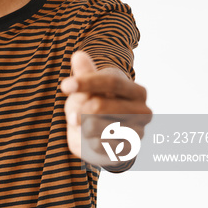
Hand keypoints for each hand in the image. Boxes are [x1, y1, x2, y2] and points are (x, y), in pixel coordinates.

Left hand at [61, 51, 151, 165]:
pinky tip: (92, 138)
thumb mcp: (89, 87)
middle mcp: (143, 111)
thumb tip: (78, 56)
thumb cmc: (96, 104)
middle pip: (99, 105)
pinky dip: (88, 140)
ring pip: (95, 126)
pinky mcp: (128, 152)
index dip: (86, 82)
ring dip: (82, 126)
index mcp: (136, 91)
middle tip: (71, 116)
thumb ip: (85, 72)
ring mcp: (138, 133)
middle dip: (78, 109)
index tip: (64, 86)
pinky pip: (98, 145)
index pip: (111, 82)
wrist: (103, 138)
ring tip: (84, 125)